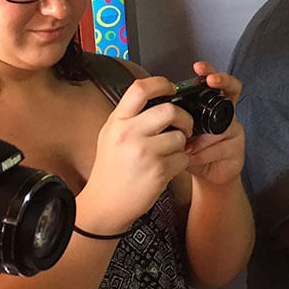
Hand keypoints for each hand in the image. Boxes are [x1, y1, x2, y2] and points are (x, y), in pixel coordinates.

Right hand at [82, 76, 194, 232]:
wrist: (105, 204)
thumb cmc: (110, 170)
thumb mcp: (110, 135)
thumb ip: (130, 117)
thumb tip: (159, 98)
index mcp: (117, 121)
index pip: (140, 88)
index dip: (161, 84)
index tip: (171, 89)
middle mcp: (129, 134)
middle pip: (170, 110)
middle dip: (183, 118)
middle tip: (183, 126)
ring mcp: (145, 152)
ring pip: (180, 136)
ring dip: (181, 144)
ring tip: (169, 152)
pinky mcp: (159, 171)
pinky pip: (183, 157)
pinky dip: (180, 162)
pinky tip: (167, 168)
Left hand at [184, 61, 245, 187]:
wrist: (206, 176)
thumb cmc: (190, 153)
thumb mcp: (179, 134)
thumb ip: (173, 122)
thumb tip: (160, 112)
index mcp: (210, 107)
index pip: (215, 82)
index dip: (210, 72)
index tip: (199, 68)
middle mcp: (225, 114)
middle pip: (232, 89)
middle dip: (222, 81)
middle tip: (211, 80)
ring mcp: (234, 130)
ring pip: (220, 126)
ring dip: (200, 138)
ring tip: (186, 147)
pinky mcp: (238, 148)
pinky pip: (221, 147)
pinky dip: (204, 154)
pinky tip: (193, 159)